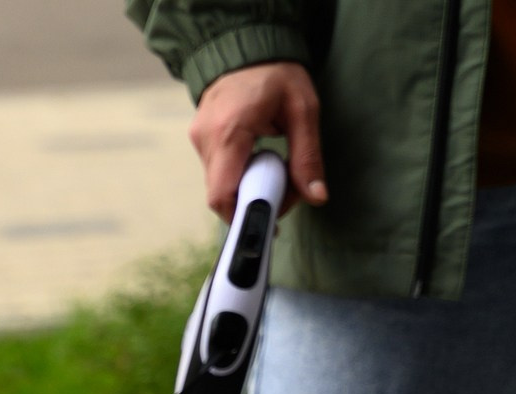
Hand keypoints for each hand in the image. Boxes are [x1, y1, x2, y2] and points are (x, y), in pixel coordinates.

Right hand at [190, 60, 327, 218]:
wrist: (246, 48)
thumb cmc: (276, 74)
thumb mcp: (303, 111)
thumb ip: (308, 157)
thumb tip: (316, 197)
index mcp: (229, 131)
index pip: (222, 194)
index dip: (242, 217)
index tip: (269, 223)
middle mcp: (206, 139)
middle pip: (222, 194)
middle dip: (254, 202)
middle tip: (285, 190)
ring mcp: (198, 140)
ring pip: (220, 186)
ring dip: (248, 189)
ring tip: (275, 170)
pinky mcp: (199, 140)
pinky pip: (217, 173)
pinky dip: (240, 177)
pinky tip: (259, 161)